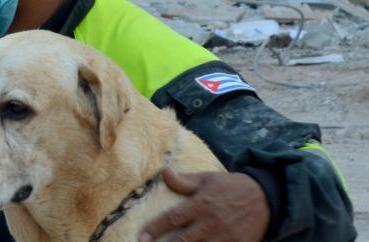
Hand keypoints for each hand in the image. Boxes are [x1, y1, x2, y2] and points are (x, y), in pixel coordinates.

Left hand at [138, 168, 268, 241]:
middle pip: (183, 241)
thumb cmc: (231, 187)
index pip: (172, 219)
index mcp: (200, 205)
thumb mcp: (207, 179)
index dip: (155, 229)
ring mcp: (225, 237)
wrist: (266, 197)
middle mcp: (211, 223)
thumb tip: (163, 172)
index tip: (141, 237)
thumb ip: (184, 181)